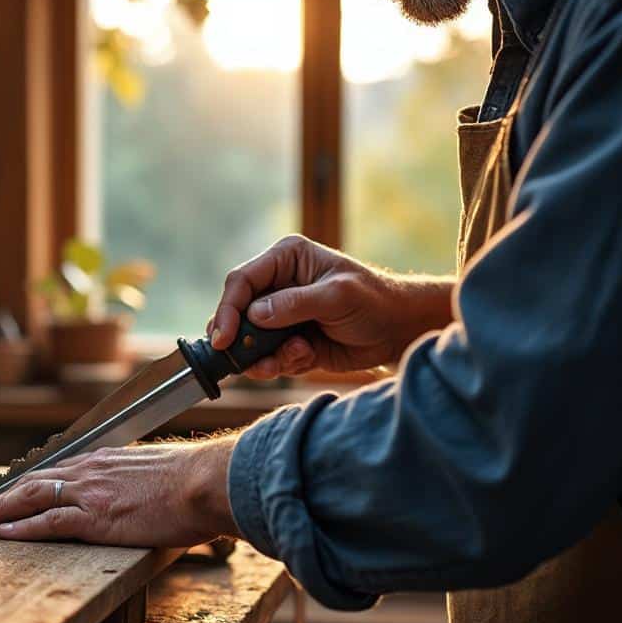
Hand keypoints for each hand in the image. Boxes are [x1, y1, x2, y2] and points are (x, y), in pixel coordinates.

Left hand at [0, 437, 238, 546]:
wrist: (207, 483)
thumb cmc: (194, 482)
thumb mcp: (158, 472)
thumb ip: (138, 480)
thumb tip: (140, 491)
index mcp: (106, 460)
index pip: (56, 470)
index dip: (28, 481)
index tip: (8, 489)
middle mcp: (91, 471)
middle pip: (34, 480)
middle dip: (1, 494)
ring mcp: (91, 493)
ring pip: (32, 498)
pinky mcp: (96, 517)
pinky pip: (50, 522)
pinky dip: (23, 527)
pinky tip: (3, 533)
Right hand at [206, 235, 453, 377]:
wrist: (398, 331)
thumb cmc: (374, 301)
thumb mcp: (336, 296)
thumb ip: (295, 304)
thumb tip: (254, 315)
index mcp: (285, 259)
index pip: (241, 281)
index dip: (228, 309)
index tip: (223, 338)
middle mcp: (277, 285)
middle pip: (237, 312)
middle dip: (241, 339)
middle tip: (245, 360)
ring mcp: (281, 315)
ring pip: (250, 340)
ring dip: (264, 356)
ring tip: (292, 357)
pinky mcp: (287, 341)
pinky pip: (268, 357)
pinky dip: (281, 364)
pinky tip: (306, 358)